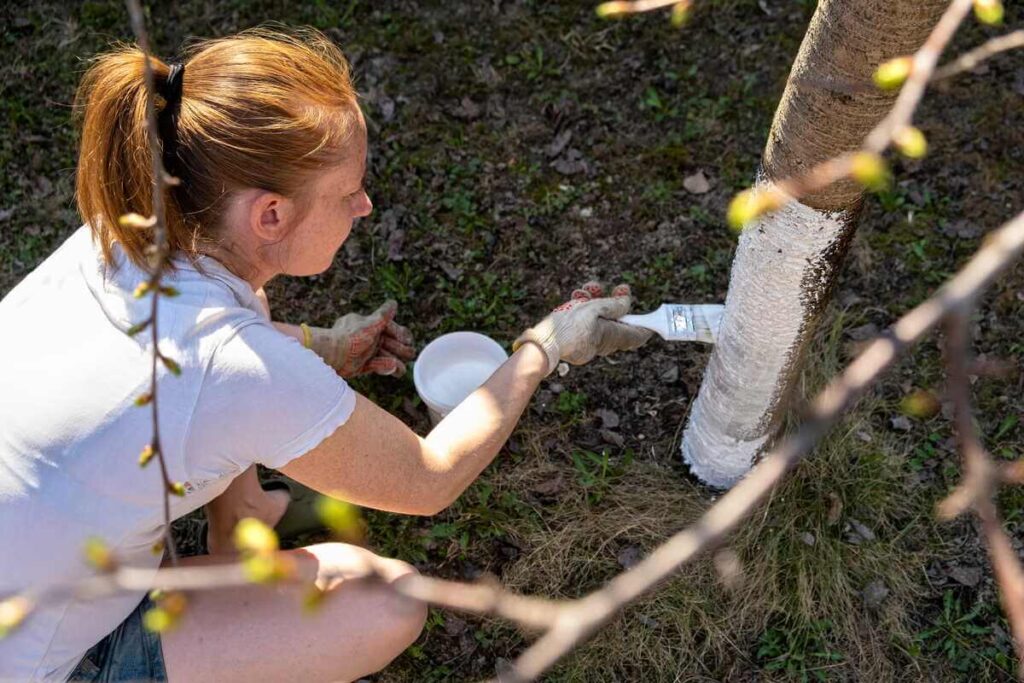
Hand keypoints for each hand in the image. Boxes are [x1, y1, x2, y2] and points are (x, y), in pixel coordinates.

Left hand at [307, 300, 415, 377]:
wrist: (333, 354)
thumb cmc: (351, 337)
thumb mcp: (370, 323)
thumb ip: (383, 314)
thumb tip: (393, 303)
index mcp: (368, 325)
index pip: (389, 328)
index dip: (400, 334)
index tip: (408, 340)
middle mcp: (366, 337)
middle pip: (388, 343)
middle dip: (400, 349)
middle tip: (410, 354)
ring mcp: (364, 352)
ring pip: (384, 355)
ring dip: (395, 360)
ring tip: (403, 368)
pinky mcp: (361, 365)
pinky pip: (377, 365)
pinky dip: (386, 367)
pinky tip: (395, 369)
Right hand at [512, 282, 651, 374]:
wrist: (541, 344)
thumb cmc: (567, 327)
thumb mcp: (592, 308)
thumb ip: (612, 305)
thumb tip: (626, 302)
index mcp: (611, 336)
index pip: (637, 335)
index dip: (645, 326)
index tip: (652, 319)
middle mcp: (603, 343)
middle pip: (617, 322)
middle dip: (617, 303)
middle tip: (620, 288)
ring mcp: (589, 344)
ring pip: (599, 320)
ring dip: (596, 301)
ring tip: (587, 288)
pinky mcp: (576, 342)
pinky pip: (586, 325)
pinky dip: (584, 311)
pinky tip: (576, 298)